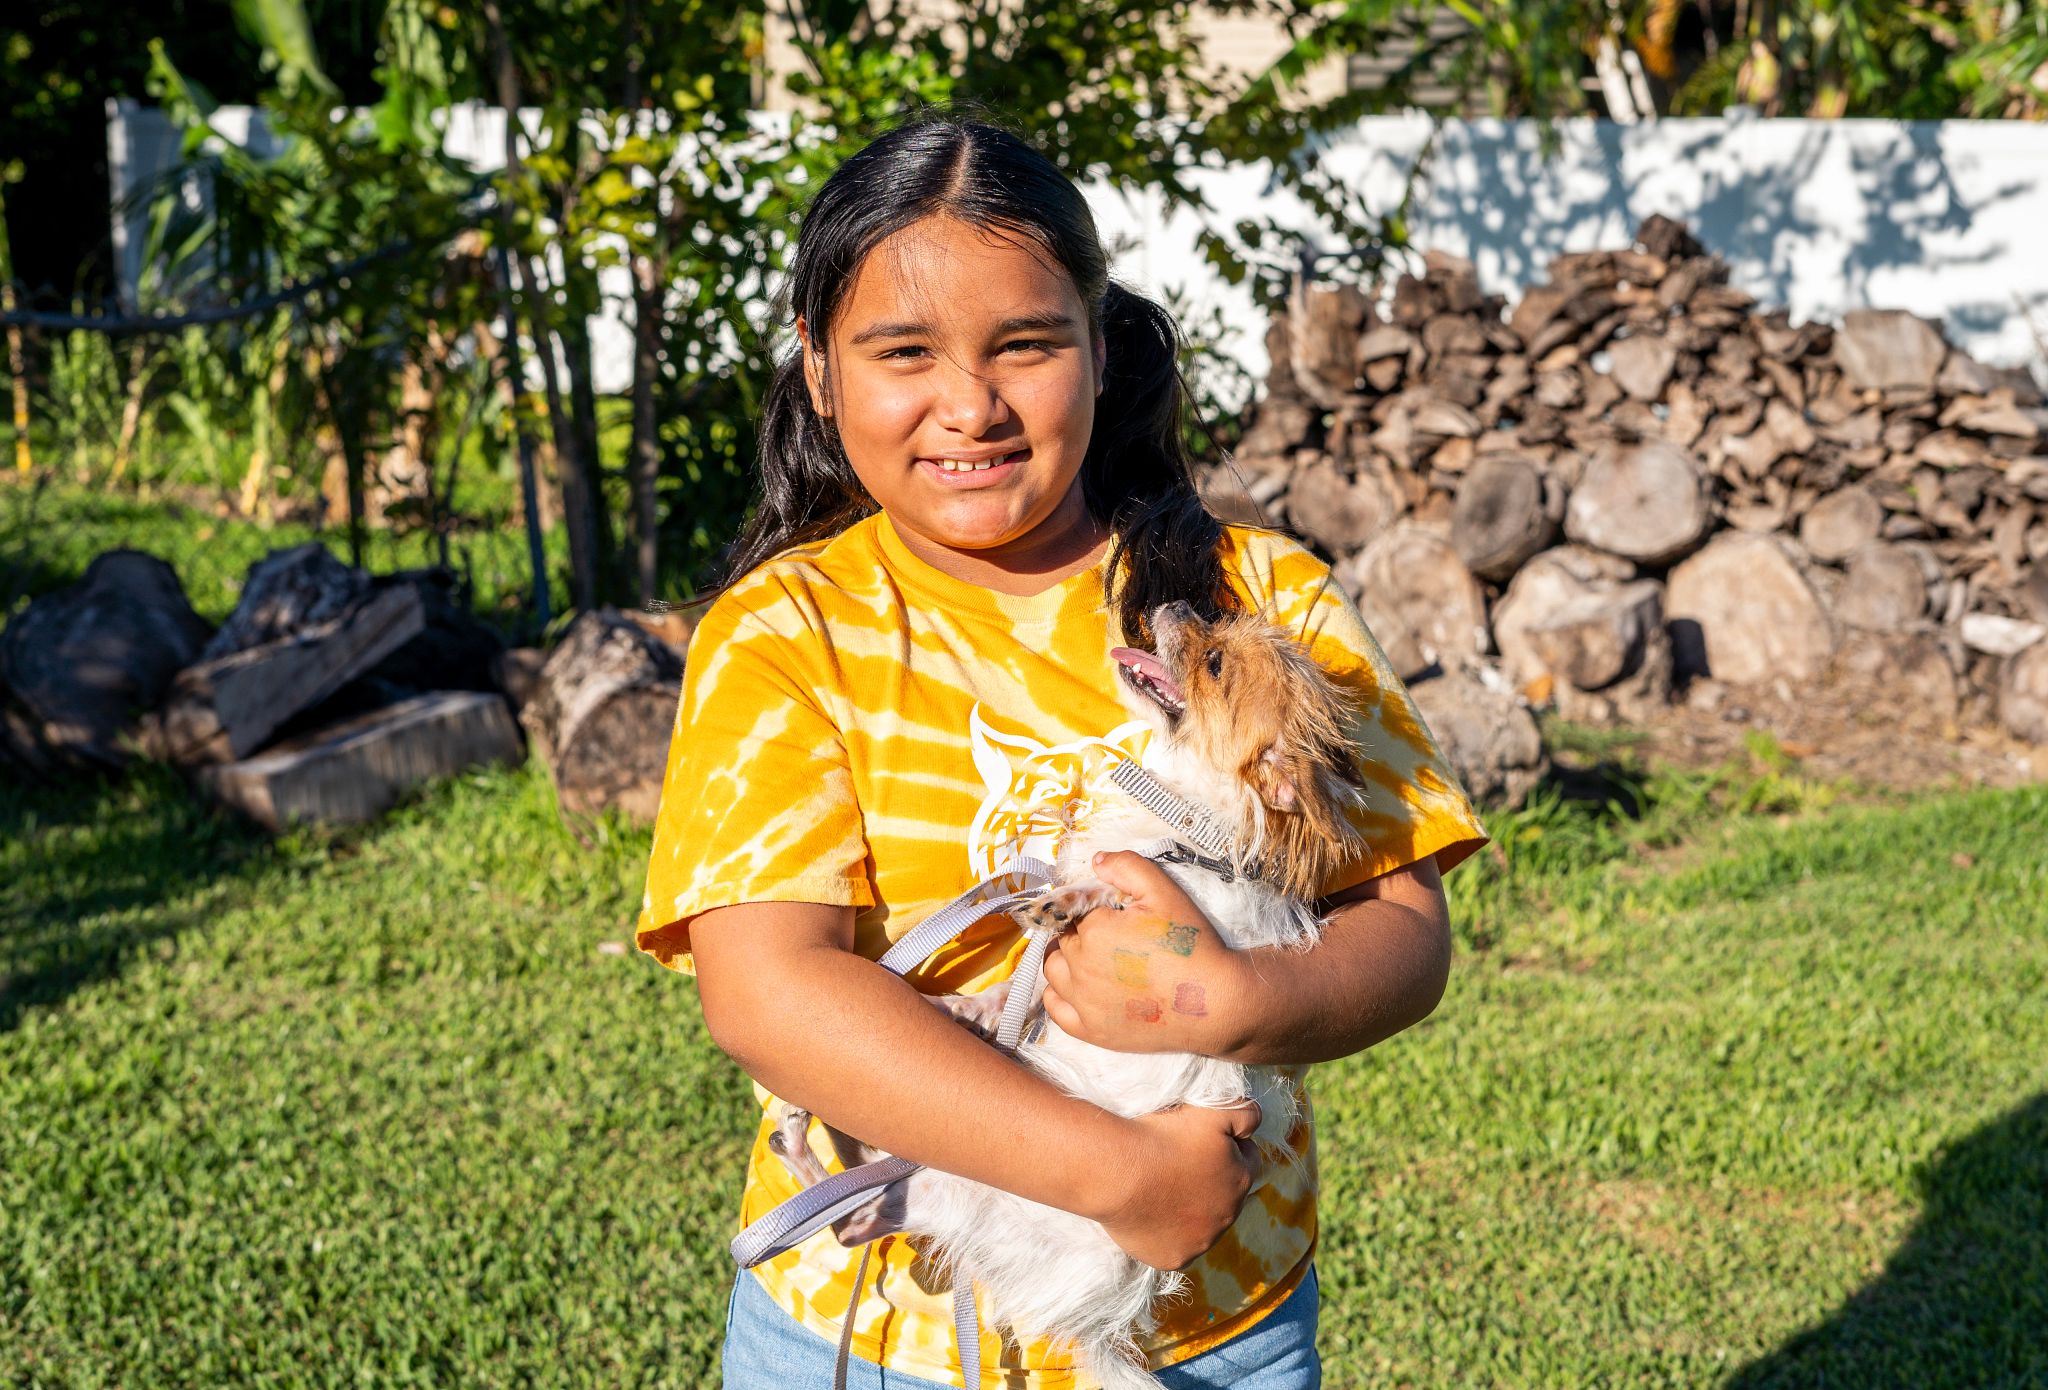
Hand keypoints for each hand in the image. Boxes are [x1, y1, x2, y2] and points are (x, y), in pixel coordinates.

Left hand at [1040, 851, 1258, 1055]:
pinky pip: (1055, 1009)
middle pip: (1064, 938)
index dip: (1093, 909)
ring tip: (1090, 957)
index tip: (1113, 915)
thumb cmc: (1191, 944)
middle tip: (1112, 936)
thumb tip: (1095, 860)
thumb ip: (1127, 866)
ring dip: (1064, 959)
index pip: (1076, 910)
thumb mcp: (1164, 891)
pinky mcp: (1091, 1030)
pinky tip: (1074, 987)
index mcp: (1094, 930)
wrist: (1214, 1001)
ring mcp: (1083, 1002)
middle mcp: (1080, 966)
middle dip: (1081, 932)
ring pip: (1053, 970)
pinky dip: (1058, 994)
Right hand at [1096, 1101, 1261, 1269]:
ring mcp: (1200, 1243)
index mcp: (1240, 1180)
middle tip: (1176, 1162)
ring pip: (1201, 1224)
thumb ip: (1245, 1114)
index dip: (1225, 1146)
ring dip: (1188, 1208)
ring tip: (1158, 1188)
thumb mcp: (1213, 1111)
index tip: (1198, 1139)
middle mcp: (1227, 1218)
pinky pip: (1175, 1245)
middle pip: (1224, 1195)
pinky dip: (1165, 1232)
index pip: (1246, 1160)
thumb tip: (1255, 1123)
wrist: (1117, 1172)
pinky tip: (1147, 1213)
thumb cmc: (1163, 1137)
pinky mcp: (1172, 1259)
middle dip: (1208, 1180)